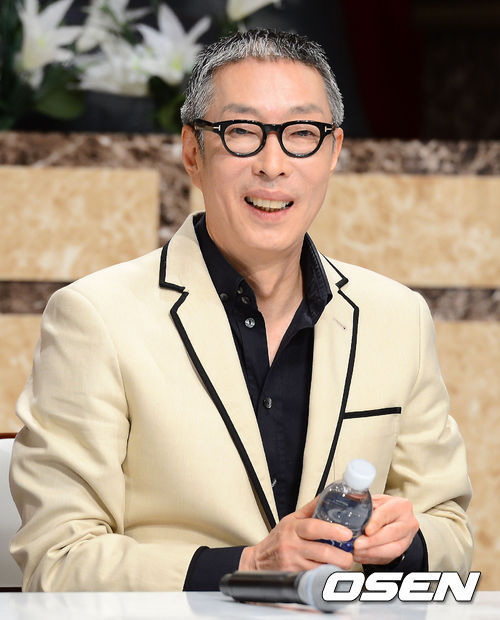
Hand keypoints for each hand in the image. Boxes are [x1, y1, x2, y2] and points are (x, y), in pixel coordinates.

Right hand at [239, 497, 354, 571]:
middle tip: (350, 555)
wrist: (258, 561)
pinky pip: (315, 579)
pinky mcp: (294, 578)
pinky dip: (325, 577)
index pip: (313, 527)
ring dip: (336, 568)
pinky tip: (330, 573)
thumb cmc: (277, 540)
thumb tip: (327, 496)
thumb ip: (311, 509)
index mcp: (293, 528)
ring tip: (343, 563)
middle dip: (341, 556)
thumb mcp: (291, 520)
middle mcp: (292, 546)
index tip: (347, 533)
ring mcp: (293, 564)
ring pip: (322, 568)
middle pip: (322, 552)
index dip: (332, 530)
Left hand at [353, 494, 418, 564]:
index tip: (366, 530)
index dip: (376, 522)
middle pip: (392, 533)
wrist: (397, 518)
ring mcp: (408, 538)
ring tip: (358, 551)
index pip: (387, 513)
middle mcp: (408, 522)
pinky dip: (373, 558)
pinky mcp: (403, 551)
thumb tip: (353, 513)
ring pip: (394, 549)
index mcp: (401, 506)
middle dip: (373, 541)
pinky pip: (389, 558)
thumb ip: (367, 506)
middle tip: (358, 544)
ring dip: (373, 552)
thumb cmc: (385, 508)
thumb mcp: (376, 501)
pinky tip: (362, 556)